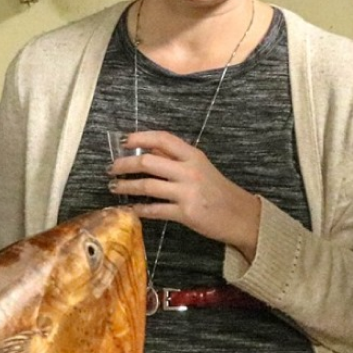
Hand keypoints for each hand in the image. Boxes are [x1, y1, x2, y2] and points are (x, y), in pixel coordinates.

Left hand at [110, 131, 261, 259]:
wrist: (240, 215)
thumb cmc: (218, 190)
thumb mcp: (200, 166)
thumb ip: (176, 157)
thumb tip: (148, 148)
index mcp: (193, 155)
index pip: (162, 138)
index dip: (140, 137)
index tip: (123, 141)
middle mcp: (189, 170)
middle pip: (148, 161)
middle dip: (125, 164)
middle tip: (112, 168)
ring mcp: (187, 192)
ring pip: (148, 185)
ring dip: (126, 186)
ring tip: (114, 187)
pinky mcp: (185, 213)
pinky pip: (155, 210)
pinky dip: (140, 209)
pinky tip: (130, 209)